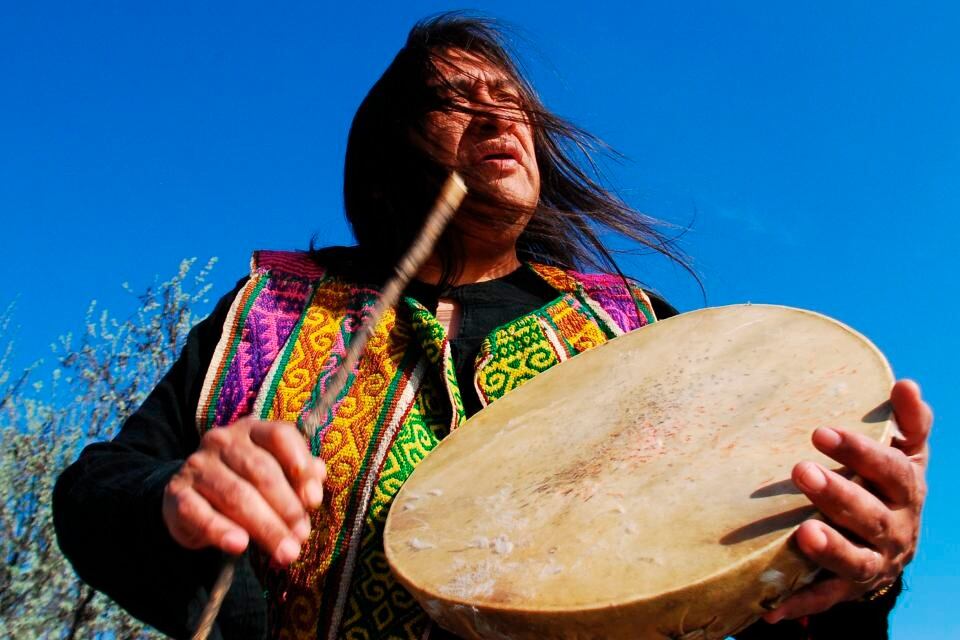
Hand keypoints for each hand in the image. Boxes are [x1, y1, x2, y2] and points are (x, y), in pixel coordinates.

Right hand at [162, 418, 326, 565]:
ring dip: (265, 526)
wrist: (191, 498)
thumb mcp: (274, 475)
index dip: (300, 465)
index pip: (280, 436)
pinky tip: (239, 546)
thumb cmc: (245, 483)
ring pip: (236, 494)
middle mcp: (223, 441)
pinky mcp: (176, 494)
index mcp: (253, 430)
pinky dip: (221, 531)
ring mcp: (197, 465)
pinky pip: (199, 513)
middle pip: (261, 471)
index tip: (314, 500)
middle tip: (301, 537)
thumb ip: (299, 474)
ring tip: (285, 552)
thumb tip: (319, 476)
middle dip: (287, 508)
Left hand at [764, 379, 931, 622]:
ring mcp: (874, 563)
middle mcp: (895, 529)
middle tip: (800, 470)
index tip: (819, 432)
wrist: (892, 546)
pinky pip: (825, 598)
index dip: (859, 452)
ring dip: (829, 548)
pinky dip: (800, 603)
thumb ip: (908, 422)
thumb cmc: (888, 485)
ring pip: (855, 560)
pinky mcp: (849, 590)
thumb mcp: (905, 454)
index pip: (891, 470)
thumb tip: (906, 384)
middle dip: (838, 494)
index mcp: (907, 491)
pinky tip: (771, 609)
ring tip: (802, 533)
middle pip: (870, 515)